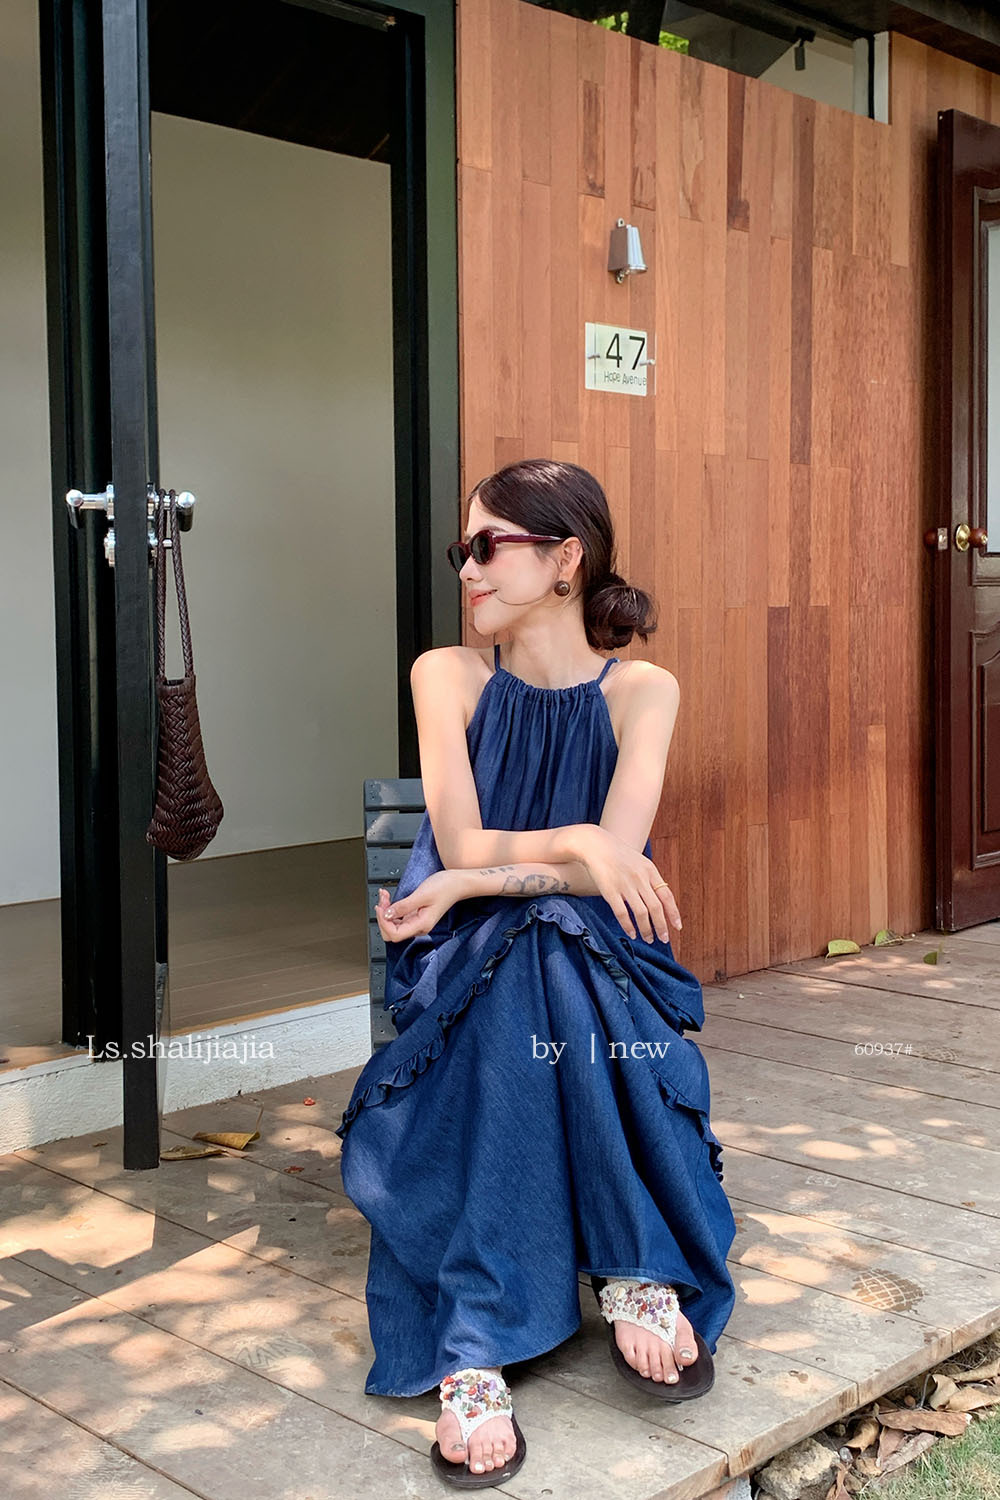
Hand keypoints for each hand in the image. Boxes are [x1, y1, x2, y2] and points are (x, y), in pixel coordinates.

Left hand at [374, 870, 469, 942]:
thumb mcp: (422, 894)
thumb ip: (403, 906)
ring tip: (385, 896)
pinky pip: (398, 917)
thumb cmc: (445, 887)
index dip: (384, 922)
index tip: (380, 908)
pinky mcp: (415, 915)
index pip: (395, 934)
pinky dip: (390, 908)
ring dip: (385, 911)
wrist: (457, 883)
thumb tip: (386, 915)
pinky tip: (389, 898)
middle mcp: (419, 926)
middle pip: (392, 932)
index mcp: (422, 924)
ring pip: (393, 924)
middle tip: (383, 900)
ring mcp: (417, 921)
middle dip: (383, 917)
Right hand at [574, 825, 681, 942]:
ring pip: (641, 913)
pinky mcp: (610, 891)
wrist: (595, 846)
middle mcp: (640, 878)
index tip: (677, 927)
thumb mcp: (640, 862)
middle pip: (656, 908)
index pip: (667, 896)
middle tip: (663, 939)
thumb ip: (650, 879)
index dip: (673, 913)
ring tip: (648, 938)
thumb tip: (661, 900)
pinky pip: (622, 913)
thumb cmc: (618, 855)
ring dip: (646, 929)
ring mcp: (625, 885)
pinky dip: (629, 926)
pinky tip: (631, 933)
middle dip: (662, 927)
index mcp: (650, 871)